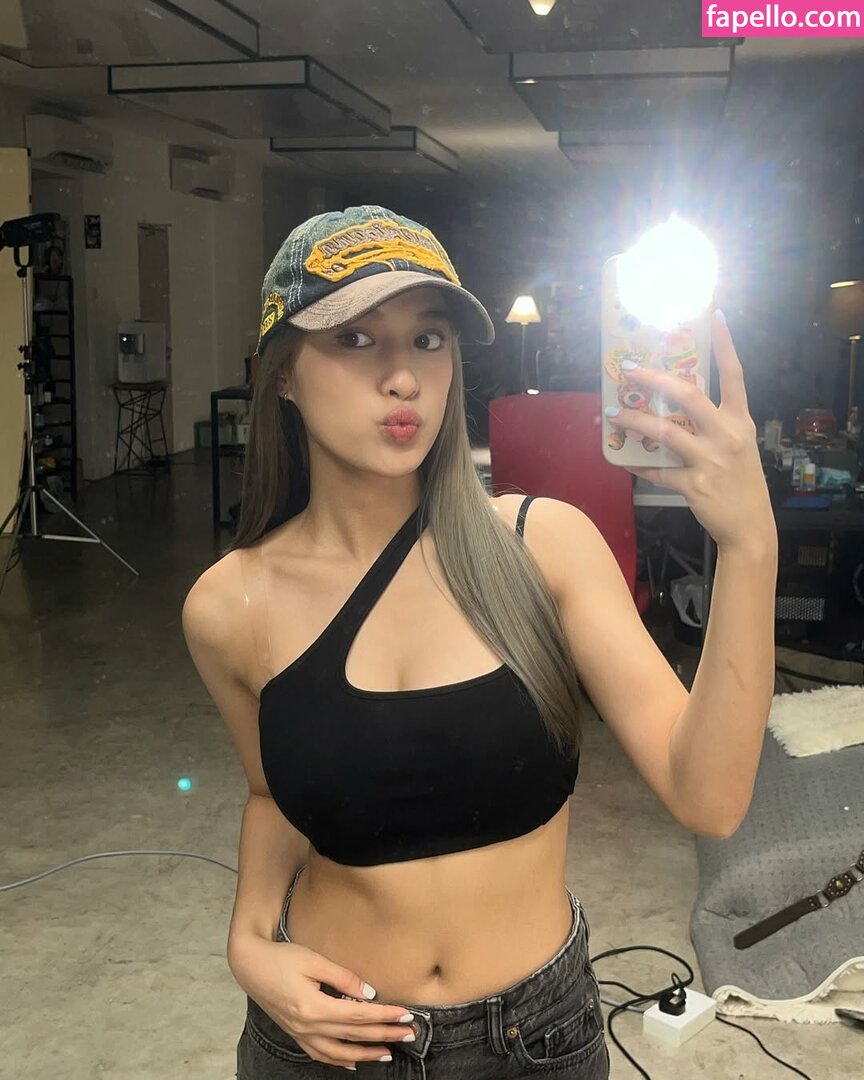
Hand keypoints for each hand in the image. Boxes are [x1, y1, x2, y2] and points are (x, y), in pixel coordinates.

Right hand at [228, 931, 416, 1070]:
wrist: (250, 965)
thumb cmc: (282, 958)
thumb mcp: (314, 960)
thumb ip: (343, 977)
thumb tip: (369, 994)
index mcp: (314, 1008)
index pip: (359, 1016)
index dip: (385, 1016)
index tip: (406, 1014)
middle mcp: (308, 1026)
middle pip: (354, 1036)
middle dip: (384, 1036)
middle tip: (409, 1034)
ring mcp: (300, 1034)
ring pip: (338, 1053)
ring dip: (365, 1054)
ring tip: (388, 1053)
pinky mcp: (296, 1034)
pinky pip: (321, 1055)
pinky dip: (339, 1061)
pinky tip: (353, 1062)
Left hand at [606, 309, 776, 552]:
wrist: (750, 527)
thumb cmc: (740, 483)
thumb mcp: (737, 447)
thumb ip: (712, 426)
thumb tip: (671, 410)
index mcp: (740, 421)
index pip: (734, 375)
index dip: (726, 345)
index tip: (715, 316)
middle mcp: (727, 435)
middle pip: (689, 396)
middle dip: (655, 379)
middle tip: (630, 369)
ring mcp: (711, 459)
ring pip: (665, 431)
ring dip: (636, 420)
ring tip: (614, 413)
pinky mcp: (695, 484)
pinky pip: (659, 471)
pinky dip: (640, 466)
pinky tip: (624, 461)